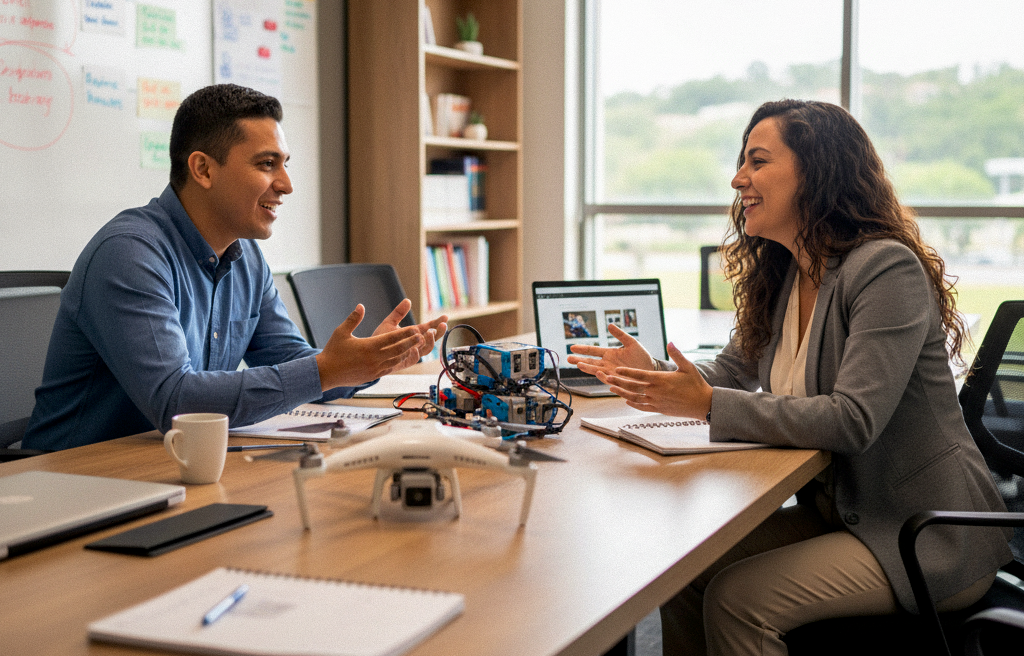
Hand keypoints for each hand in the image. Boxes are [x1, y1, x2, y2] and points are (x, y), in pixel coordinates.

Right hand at [314, 303, 438, 389]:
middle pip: (398, 349)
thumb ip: (353, 318)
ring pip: (396, 360)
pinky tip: (403, 358)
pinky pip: (390, 368)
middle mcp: (375, 358)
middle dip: (411, 342)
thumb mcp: (341, 332)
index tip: (416, 328)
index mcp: (369, 346)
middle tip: (422, 336)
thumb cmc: (333, 351)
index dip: (405, 333)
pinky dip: (398, 362)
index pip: (392, 338)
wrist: (326, 373)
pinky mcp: (374, 376)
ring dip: (407, 352)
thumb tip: (361, 305)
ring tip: (416, 346)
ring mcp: (375, 369)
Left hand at [371, 299, 447, 370]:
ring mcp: (411, 354)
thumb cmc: (379, 339)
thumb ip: (398, 312)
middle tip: (442, 325)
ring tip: (430, 333)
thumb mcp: (389, 322)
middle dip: (438, 333)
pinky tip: (415, 347)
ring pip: (425, 350)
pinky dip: (416, 353)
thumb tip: (407, 300)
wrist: (367, 354)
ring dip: (429, 342)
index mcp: (413, 334)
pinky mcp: (404, 362)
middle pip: (432, 340)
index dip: (437, 323)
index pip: (429, 328)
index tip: (445, 317)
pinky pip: (413, 359)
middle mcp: (415, 344)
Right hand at [566, 323, 656, 377]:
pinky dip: (602, 376)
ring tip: (579, 365)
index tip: (572, 347)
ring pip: (596, 370)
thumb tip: (610, 325)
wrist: (651, 369)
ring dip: (588, 368)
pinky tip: (597, 372)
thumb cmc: (642, 356)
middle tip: (568, 358)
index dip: (583, 349)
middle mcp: (608, 364)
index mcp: (609, 354)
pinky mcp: (618, 380)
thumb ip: (620, 335)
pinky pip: (608, 378)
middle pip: (590, 362)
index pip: (593, 351)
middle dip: (579, 360)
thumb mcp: (631, 343)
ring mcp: (612, 373)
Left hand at [599, 342, 713, 418]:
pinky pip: (642, 407)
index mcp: (661, 380)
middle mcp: (656, 391)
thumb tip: (670, 342)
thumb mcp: (688, 367)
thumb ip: (676, 354)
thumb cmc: (696, 384)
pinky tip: (626, 400)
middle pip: (633, 386)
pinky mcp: (659, 409)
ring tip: (611, 388)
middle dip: (619, 381)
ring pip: (634, 398)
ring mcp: (656, 402)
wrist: (703, 404)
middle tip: (607, 377)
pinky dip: (633, 404)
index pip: (639, 375)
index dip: (627, 372)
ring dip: (622, 393)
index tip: (616, 369)